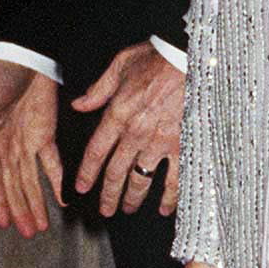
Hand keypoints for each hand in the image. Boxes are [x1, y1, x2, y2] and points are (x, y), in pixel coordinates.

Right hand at [0, 59, 63, 238]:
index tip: (4, 223)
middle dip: (21, 209)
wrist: (27, 57)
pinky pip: (51, 164)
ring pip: (32, 180)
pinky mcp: (46, 135)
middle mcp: (7, 148)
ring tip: (41, 225)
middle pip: (14, 186)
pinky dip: (56, 181)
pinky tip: (62, 199)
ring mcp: (27, 143)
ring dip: (36, 202)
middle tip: (29, 233)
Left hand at [72, 43, 184, 218]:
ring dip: (133, 197)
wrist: (189, 59)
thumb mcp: (120, 66)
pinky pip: (174, 177)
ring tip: (127, 208)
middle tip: (105, 209)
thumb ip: (98, 90)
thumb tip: (79, 104)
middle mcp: (135, 133)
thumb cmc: (156, 58)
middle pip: (116, 172)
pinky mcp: (182, 145)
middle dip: (108, 194)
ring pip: (141, 178)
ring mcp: (159, 142)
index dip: (86, 173)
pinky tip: (164, 207)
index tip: (81, 187)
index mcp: (117, 115)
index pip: (96, 152)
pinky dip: (169, 195)